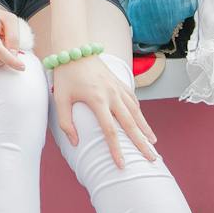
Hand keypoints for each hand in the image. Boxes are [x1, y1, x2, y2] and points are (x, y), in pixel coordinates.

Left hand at [51, 53, 157, 168]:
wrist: (74, 48)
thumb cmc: (65, 74)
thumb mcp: (60, 99)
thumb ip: (66, 122)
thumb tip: (76, 143)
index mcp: (98, 100)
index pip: (110, 131)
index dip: (117, 150)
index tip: (122, 165)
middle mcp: (112, 95)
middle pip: (131, 124)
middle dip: (142, 143)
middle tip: (152, 159)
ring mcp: (118, 87)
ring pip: (136, 112)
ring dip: (145, 128)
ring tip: (153, 143)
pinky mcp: (119, 82)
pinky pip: (133, 100)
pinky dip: (140, 113)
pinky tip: (143, 122)